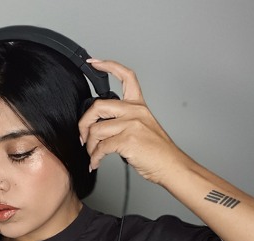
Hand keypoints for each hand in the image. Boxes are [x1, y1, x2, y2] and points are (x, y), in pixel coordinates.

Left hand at [78, 59, 187, 184]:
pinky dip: (94, 158)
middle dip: (83, 124)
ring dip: (89, 147)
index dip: (108, 65)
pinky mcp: (127, 140)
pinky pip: (100, 148)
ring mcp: (131, 125)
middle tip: (82, 137)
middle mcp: (135, 111)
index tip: (94, 62)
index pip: (126, 76)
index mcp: (139, 105)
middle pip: (98, 107)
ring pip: (96, 131)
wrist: (170, 165)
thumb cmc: (156, 151)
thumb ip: (123, 121)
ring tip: (92, 156)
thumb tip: (98, 127)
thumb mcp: (143, 127)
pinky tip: (95, 163)